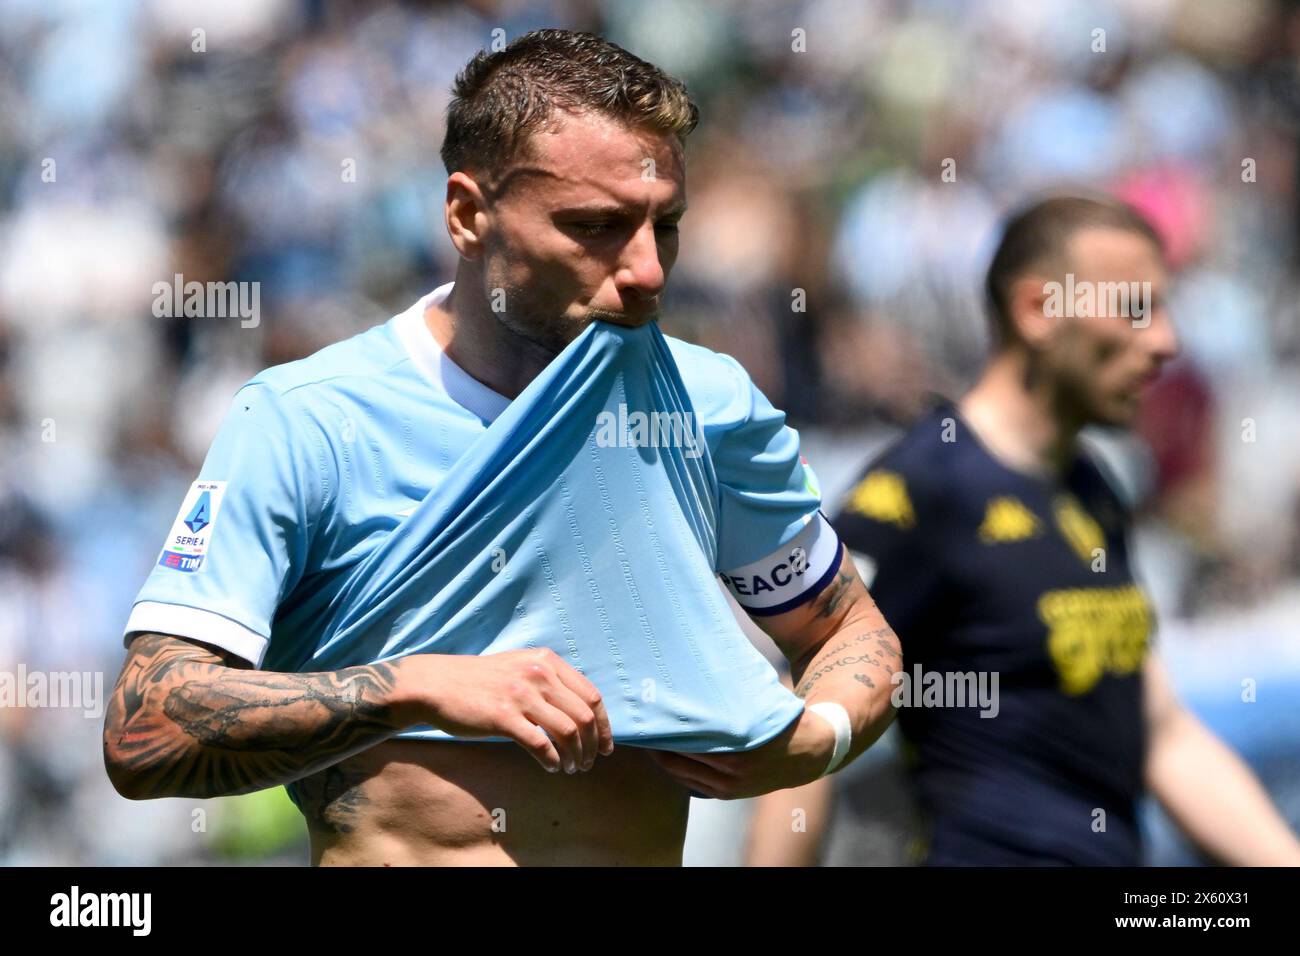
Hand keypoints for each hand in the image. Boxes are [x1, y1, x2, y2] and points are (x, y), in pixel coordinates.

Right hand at [388, 649, 613, 773]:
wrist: (437, 684)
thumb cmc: (479, 681)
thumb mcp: (519, 667)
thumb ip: (548, 681)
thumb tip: (579, 713)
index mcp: (547, 661)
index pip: (591, 696)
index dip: (604, 726)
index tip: (605, 746)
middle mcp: (539, 674)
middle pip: (585, 716)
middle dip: (593, 745)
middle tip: (589, 763)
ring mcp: (521, 694)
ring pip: (568, 732)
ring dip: (575, 756)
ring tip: (571, 769)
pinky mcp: (504, 716)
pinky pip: (541, 744)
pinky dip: (552, 761)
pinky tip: (551, 768)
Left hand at [644, 708, 836, 799]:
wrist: (810, 755)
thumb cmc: (780, 720)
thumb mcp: (758, 704)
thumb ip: (730, 698)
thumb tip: (698, 673)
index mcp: (737, 748)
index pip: (686, 738)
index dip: (664, 724)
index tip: (650, 709)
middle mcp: (730, 772)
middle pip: (677, 757)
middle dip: (658, 740)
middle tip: (641, 721)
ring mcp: (728, 787)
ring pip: (679, 773)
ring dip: (662, 756)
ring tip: (648, 736)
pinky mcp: (727, 795)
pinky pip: (690, 783)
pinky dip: (675, 769)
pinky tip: (665, 754)